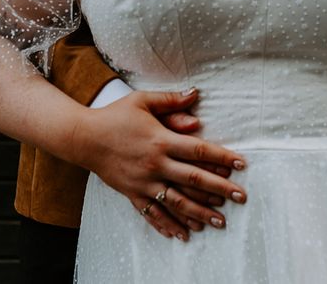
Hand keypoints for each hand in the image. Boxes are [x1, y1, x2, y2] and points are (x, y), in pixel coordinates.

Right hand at [78, 88, 246, 241]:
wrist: (84, 138)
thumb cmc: (115, 116)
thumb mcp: (143, 101)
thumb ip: (171, 100)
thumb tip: (196, 93)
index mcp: (161, 140)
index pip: (199, 151)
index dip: (222, 157)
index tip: (241, 164)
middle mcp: (156, 164)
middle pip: (194, 180)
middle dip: (221, 189)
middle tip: (241, 197)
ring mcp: (144, 182)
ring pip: (177, 202)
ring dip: (200, 212)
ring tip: (220, 221)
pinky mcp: (133, 194)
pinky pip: (153, 214)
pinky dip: (169, 225)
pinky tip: (184, 234)